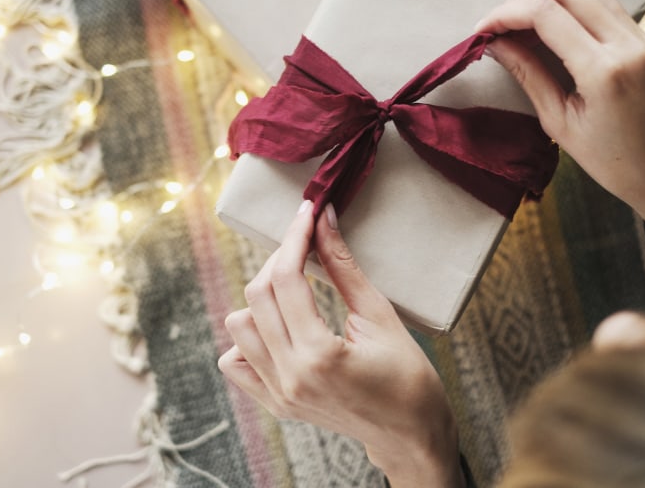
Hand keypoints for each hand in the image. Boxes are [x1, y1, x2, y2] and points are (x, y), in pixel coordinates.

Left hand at [218, 200, 463, 486]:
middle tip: (305, 243)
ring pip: (238, 325)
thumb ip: (343, 267)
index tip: (307, 212)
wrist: (409, 432)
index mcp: (319, 356)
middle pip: (257, 296)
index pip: (287, 280)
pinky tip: (278, 326)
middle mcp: (289, 377)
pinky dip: (248, 336)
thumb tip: (324, 221)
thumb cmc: (408, 376)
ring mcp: (278, 394)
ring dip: (261, 297)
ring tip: (295, 288)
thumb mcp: (379, 315)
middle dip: (280, 259)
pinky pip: (235, 361)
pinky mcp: (275, 403)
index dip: (295, 237)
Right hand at [475, 0, 644, 258]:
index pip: (546, 13)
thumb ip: (529, 76)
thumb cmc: (614, 161)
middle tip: (495, 26)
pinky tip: (546, 28)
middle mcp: (626, 43)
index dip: (505, 14)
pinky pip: (601, 1)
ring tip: (517, 25)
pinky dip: (567, 4)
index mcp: (603, 70)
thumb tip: (497, 45)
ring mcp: (639, 36)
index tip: (481, 30)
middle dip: (521, 0)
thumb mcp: (560, 124)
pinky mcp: (643, 37)